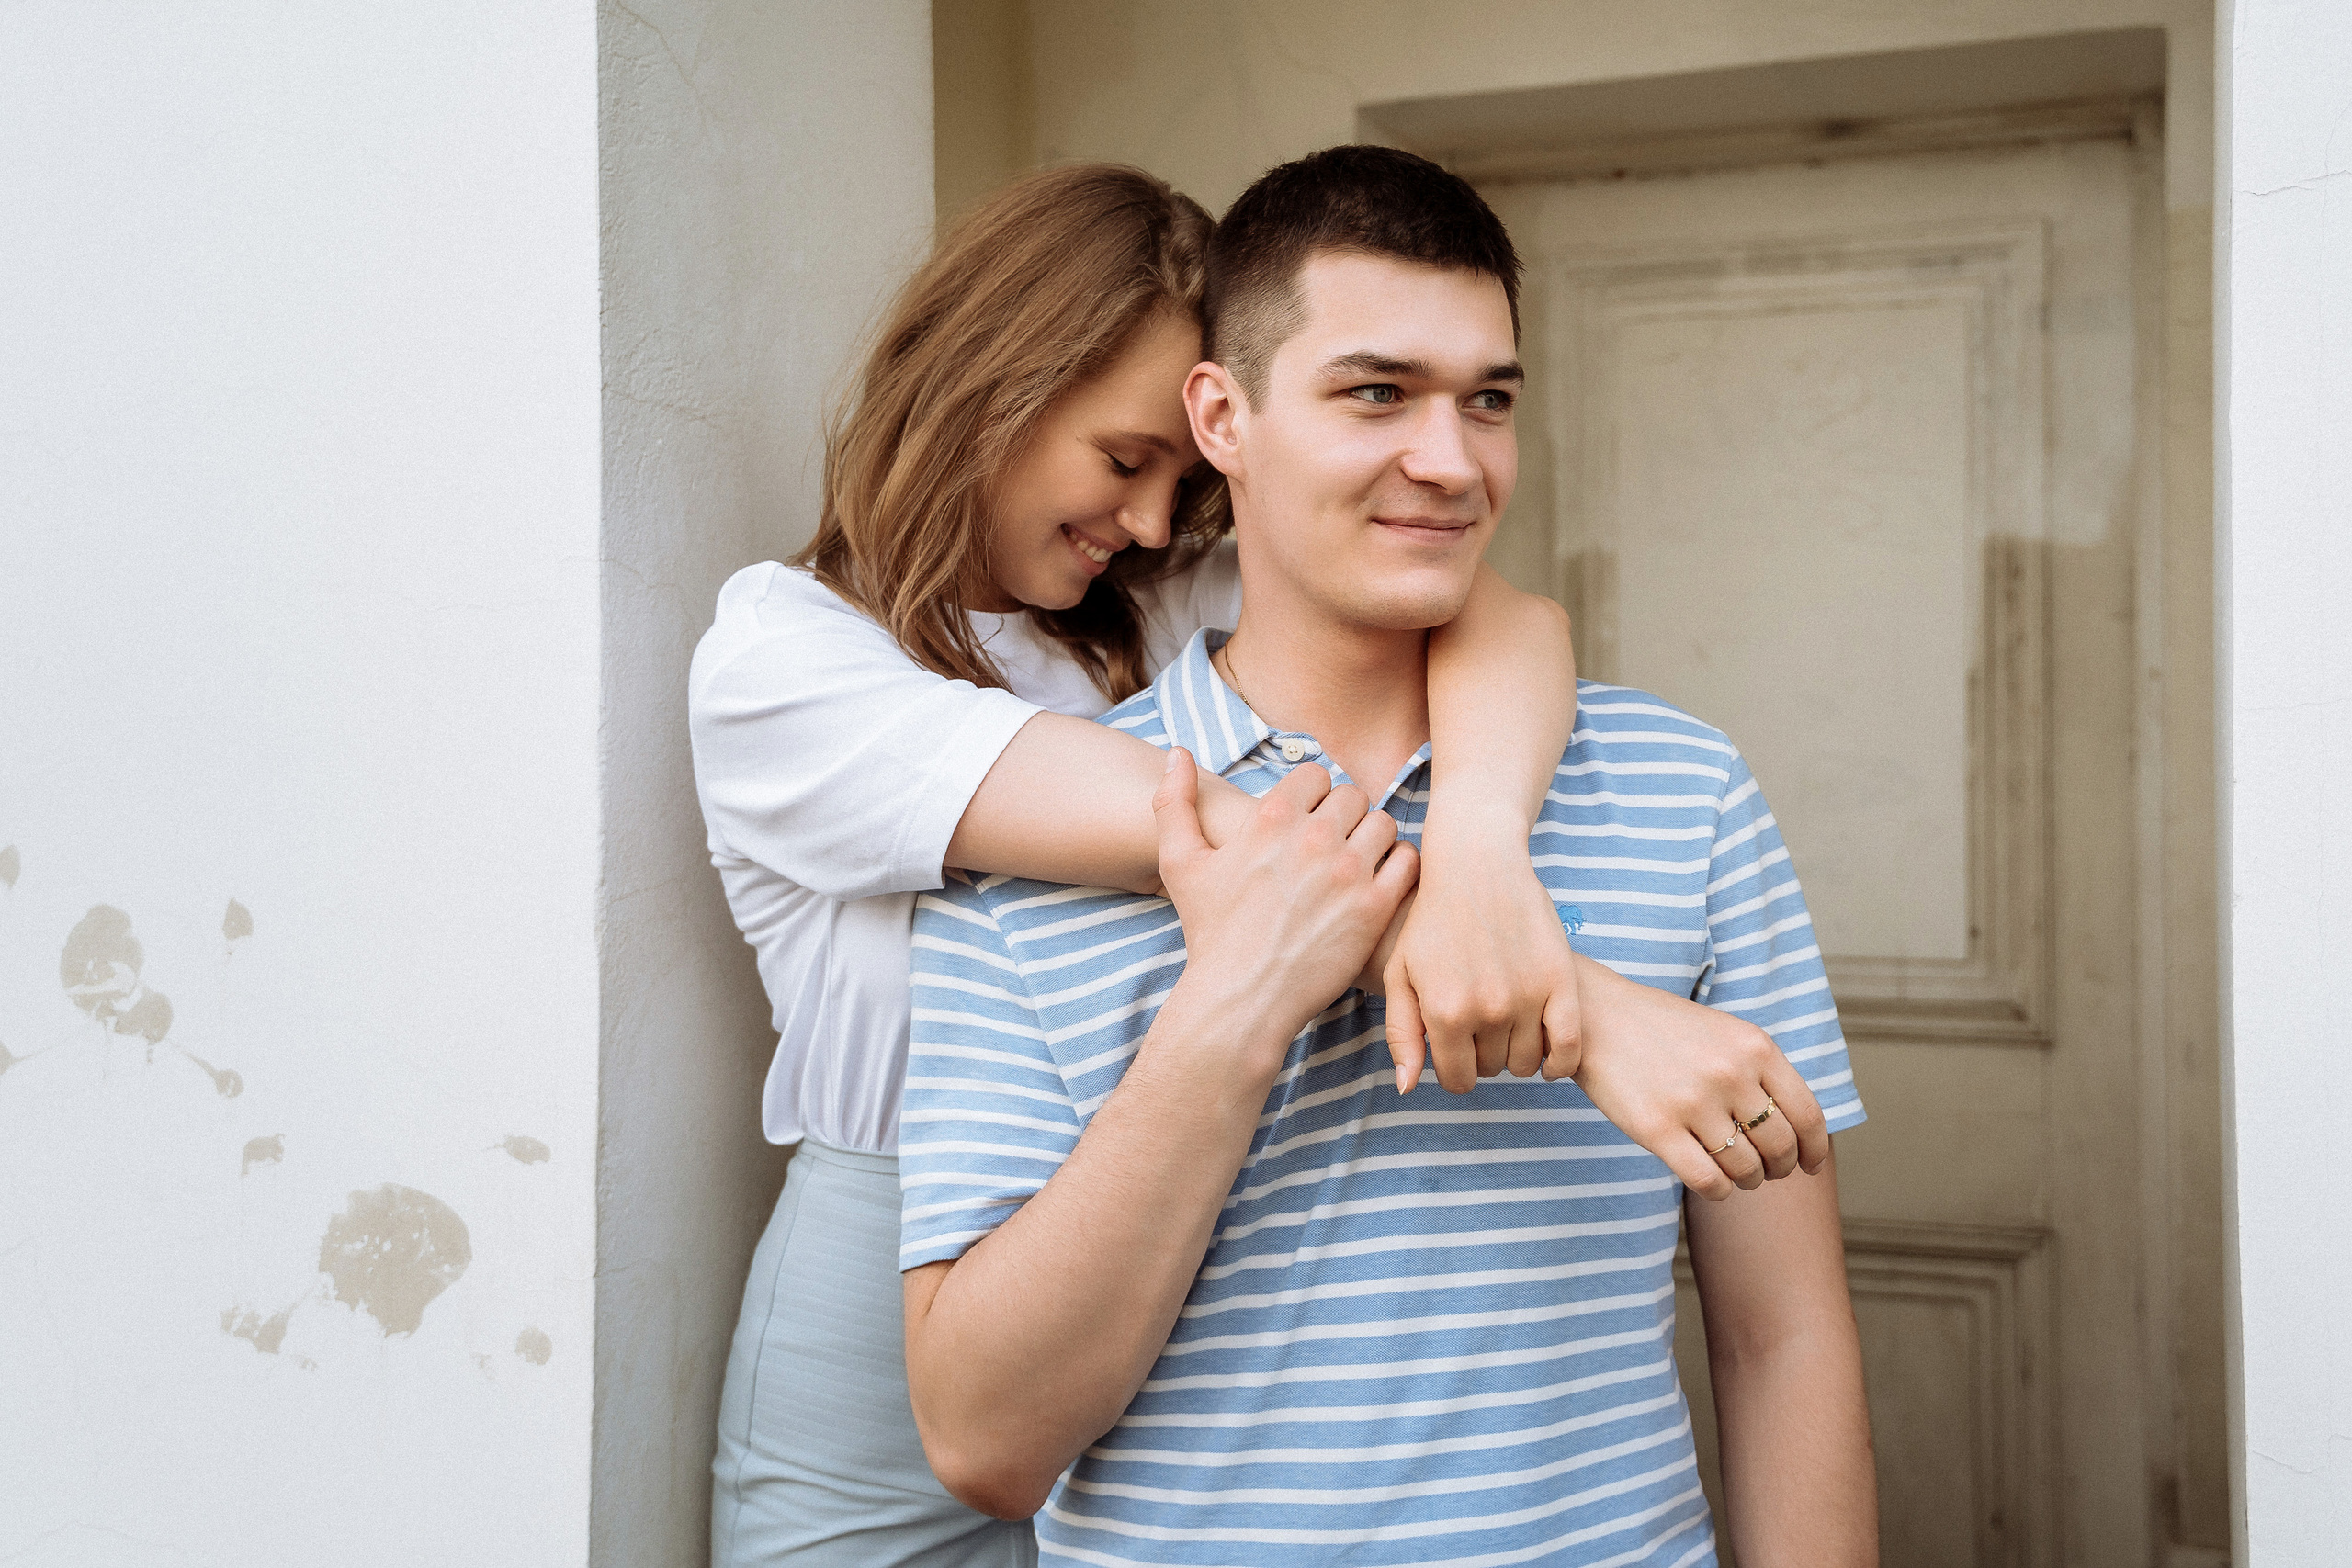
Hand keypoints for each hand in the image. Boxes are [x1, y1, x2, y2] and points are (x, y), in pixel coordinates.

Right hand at [1154, 748, 1419, 1058]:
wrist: (1241, 998)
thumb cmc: (1209, 933)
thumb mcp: (1180, 863)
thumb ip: (1174, 802)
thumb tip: (1176, 753)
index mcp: (1271, 818)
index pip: (1317, 774)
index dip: (1314, 796)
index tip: (1309, 821)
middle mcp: (1313, 837)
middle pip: (1354, 795)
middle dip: (1345, 817)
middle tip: (1335, 846)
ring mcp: (1347, 872)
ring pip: (1384, 823)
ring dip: (1373, 839)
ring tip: (1358, 864)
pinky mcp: (1374, 907)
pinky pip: (1408, 861)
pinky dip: (1399, 867)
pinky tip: (1379, 884)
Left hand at [1383, 824, 1581, 1094]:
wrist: (1476, 865)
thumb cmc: (1431, 920)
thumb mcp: (1400, 974)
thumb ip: (1403, 1035)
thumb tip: (1408, 1090)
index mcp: (1445, 1013)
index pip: (1458, 1081)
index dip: (1456, 1069)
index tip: (1457, 1047)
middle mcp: (1488, 1009)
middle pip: (1493, 1070)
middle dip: (1484, 1054)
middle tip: (1480, 1022)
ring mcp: (1528, 996)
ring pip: (1527, 1064)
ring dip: (1518, 1052)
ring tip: (1507, 1022)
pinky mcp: (1561, 981)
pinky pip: (1569, 1048)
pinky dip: (1561, 1062)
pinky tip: (1546, 1050)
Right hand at [1567, 956, 1829, 1200]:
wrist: (1596, 1016)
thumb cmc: (1664, 1030)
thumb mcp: (1725, 1034)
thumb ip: (1762, 1073)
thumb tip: (1798, 1133)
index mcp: (1755, 1047)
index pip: (1808, 1115)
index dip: (1814, 1150)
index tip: (1809, 1166)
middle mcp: (1730, 1073)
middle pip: (1781, 1148)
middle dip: (1779, 1169)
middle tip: (1765, 1170)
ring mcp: (1693, 1101)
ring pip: (1746, 1169)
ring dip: (1746, 1180)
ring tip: (1733, 1172)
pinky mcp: (1657, 1129)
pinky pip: (1709, 1181)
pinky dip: (1718, 1190)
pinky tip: (1710, 1181)